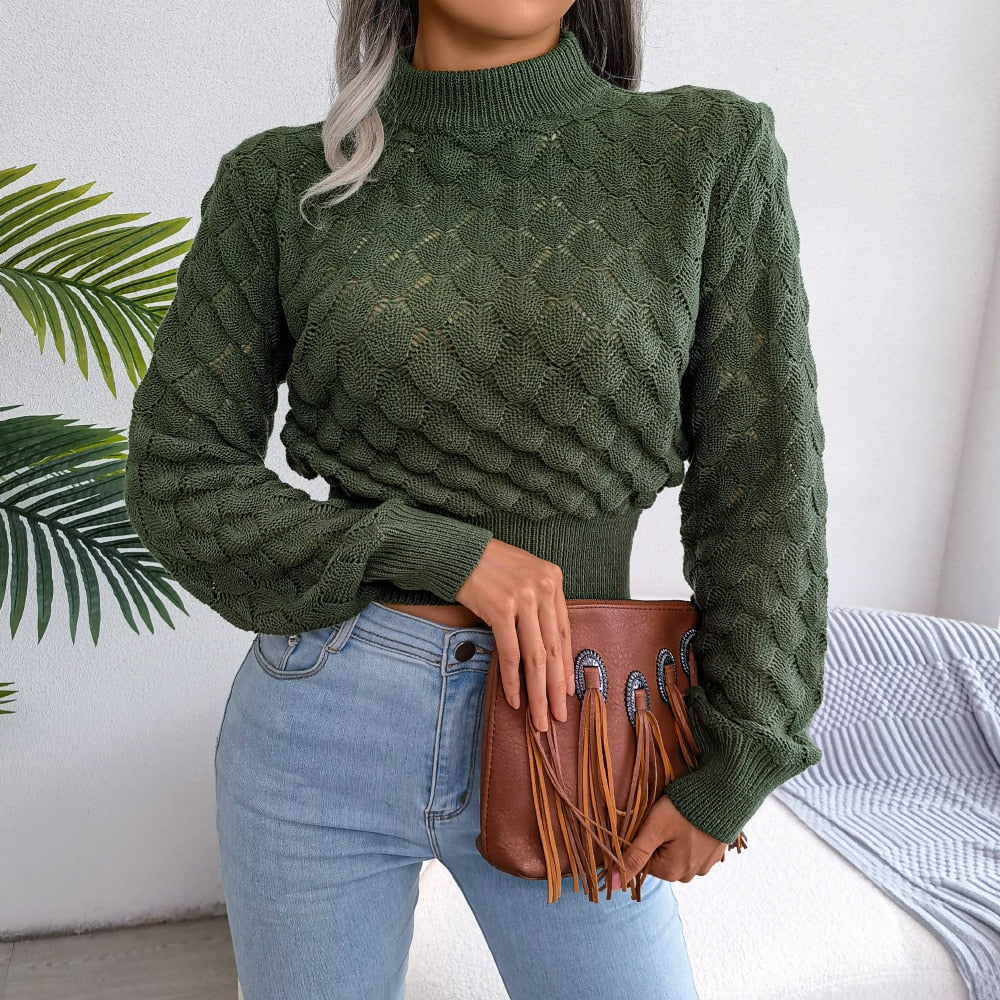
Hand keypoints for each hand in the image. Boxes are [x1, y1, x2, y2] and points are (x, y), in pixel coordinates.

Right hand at [455, 538, 572, 732]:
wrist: (455, 551)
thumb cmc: (487, 566)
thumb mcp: (522, 577)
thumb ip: (538, 603)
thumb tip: (546, 649)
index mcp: (553, 579)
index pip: (564, 632)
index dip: (565, 666)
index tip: (566, 692)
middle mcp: (543, 587)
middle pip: (553, 648)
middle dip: (556, 688)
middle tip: (559, 715)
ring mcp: (524, 598)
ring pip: (535, 656)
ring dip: (537, 692)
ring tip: (539, 718)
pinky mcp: (501, 608)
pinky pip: (510, 653)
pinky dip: (512, 680)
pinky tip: (514, 699)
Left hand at [611, 794, 727, 887]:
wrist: (725, 794)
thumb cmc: (685, 809)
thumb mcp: (654, 828)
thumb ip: (633, 856)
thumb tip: (612, 884)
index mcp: (672, 872)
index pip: (643, 860)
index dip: (643, 839)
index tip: (650, 822)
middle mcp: (690, 875)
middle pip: (660, 858)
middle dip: (659, 839)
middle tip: (666, 817)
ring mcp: (705, 865)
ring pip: (677, 852)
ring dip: (675, 837)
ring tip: (680, 817)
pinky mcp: (716, 853)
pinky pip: (694, 848)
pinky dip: (690, 836)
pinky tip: (692, 821)